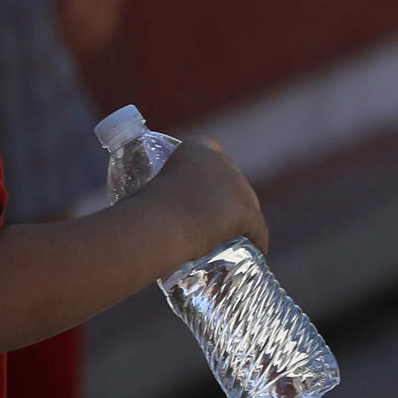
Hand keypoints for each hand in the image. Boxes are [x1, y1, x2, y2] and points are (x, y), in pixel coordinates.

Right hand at [148, 139, 268, 256]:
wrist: (157, 225)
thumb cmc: (142, 212)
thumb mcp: (145, 188)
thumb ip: (154, 190)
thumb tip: (139, 206)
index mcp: (196, 147)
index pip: (214, 156)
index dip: (212, 177)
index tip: (205, 195)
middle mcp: (221, 159)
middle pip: (235, 181)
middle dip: (230, 199)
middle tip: (217, 221)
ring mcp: (236, 184)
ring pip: (248, 204)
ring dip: (245, 219)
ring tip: (237, 237)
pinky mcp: (246, 210)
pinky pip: (258, 228)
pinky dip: (258, 240)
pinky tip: (258, 249)